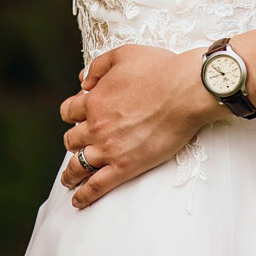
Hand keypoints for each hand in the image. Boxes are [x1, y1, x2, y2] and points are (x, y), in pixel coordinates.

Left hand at [57, 45, 220, 208]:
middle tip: (79, 146)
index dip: (73, 114)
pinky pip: (96, 186)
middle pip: (72, 139)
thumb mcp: (123, 54)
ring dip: (70, 174)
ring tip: (69, 180)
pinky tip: (78, 201)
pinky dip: (84, 196)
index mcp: (93, 100)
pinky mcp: (125, 166)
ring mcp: (109, 148)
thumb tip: (82, 80)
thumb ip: (98, 66)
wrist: (185, 91)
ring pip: (78, 165)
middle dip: (74, 142)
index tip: (79, 118)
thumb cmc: (160, 69)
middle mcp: (95, 126)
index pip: (69, 111)